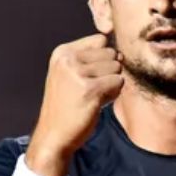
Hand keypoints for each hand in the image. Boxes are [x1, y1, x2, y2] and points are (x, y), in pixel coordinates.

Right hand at [26, 34, 124, 175]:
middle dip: (108, 72)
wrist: (53, 135)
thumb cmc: (66, 106)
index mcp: (62, 53)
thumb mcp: (69, 74)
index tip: (87, 76)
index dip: (102, 58)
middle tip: (90, 90)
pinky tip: (97, 103)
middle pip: (111, 53)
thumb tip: (121, 55)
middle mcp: (68, 59)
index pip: (100, 40)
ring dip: (111, 84)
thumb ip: (90, 59)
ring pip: (117, 68)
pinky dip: (112, 95)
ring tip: (92, 97)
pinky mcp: (89, 89)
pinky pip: (118, 82)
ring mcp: (77, 73)